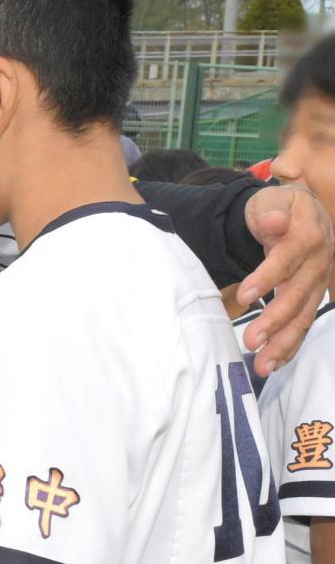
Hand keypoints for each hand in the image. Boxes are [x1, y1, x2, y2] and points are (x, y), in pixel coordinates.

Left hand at [241, 184, 333, 374]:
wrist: (300, 212)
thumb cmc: (278, 207)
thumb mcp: (271, 200)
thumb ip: (270, 212)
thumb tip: (275, 222)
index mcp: (308, 235)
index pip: (287, 258)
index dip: (267, 277)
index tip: (244, 294)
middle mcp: (318, 262)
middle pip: (298, 294)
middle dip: (275, 320)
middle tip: (250, 340)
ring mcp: (318, 282)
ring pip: (304, 315)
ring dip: (284, 342)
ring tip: (262, 364)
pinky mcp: (312, 296)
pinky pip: (304, 323)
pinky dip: (291, 344)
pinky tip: (275, 362)